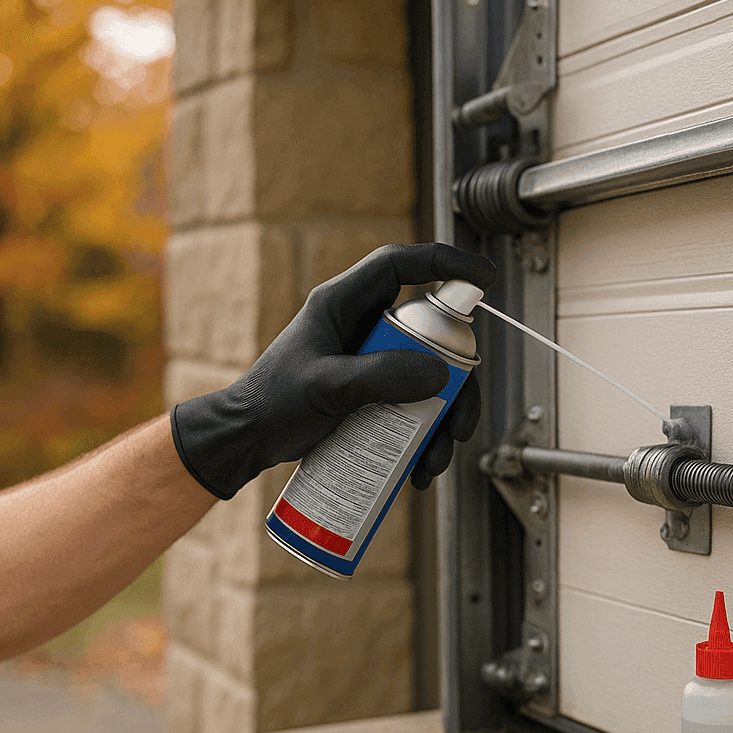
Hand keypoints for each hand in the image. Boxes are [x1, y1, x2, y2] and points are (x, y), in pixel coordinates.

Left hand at [171, 243, 497, 498]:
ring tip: (435, 461)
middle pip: (432, 336)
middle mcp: (362, 327)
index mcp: (343, 303)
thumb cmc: (271, 405)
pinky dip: (424, 437)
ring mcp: (369, 361)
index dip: (446, 263)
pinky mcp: (371, 393)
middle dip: (457, 383)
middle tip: (460, 421)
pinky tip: (419, 470)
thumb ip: (379, 377)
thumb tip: (440, 374)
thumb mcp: (325, 387)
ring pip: (429, 378)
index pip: (402, 265)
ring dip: (444, 420)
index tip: (486, 278)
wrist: (246, 441)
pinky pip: (412, 406)